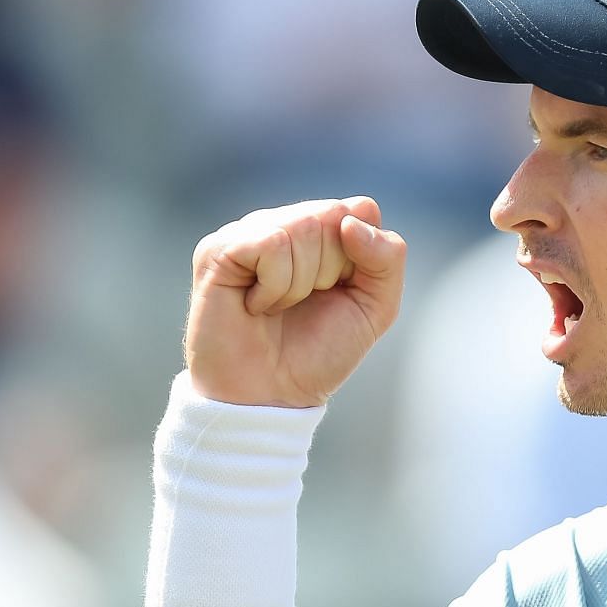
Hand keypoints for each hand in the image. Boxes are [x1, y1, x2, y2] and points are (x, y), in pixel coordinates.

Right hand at [182, 197, 406, 406]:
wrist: (270, 396)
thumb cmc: (318, 352)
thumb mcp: (376, 308)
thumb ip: (387, 258)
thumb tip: (350, 222)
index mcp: (321, 231)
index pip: (360, 210)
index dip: (361, 257)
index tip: (340, 293)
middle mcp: (284, 223)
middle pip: (333, 215)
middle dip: (331, 272)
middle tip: (305, 303)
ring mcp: (248, 232)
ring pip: (302, 226)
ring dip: (301, 283)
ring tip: (278, 308)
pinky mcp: (219, 249)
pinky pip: (271, 244)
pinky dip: (276, 286)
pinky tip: (256, 306)